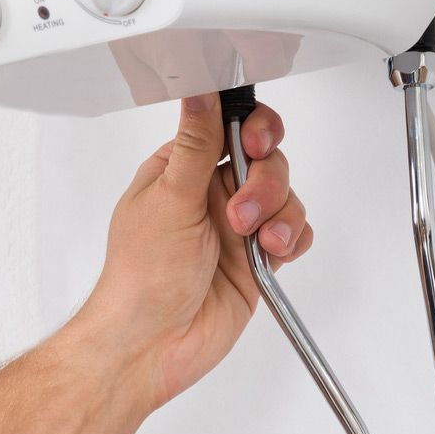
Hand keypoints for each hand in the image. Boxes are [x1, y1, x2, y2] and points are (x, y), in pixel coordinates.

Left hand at [76, 92, 312, 411]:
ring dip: (278, 214)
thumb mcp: (169, 199)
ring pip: (284, 196)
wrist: (153, 344)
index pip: (228, 126)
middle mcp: (210, 194)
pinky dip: (292, 239)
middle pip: (266, 159)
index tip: (254, 144)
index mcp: (180, 170)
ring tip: (255, 239)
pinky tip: (272, 252)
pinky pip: (293, 234)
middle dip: (265, 182)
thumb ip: (196, 144)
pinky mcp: (257, 259)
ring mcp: (236, 227)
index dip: (251, 129)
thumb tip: (200, 90)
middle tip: (243, 210)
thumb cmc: (141, 279)